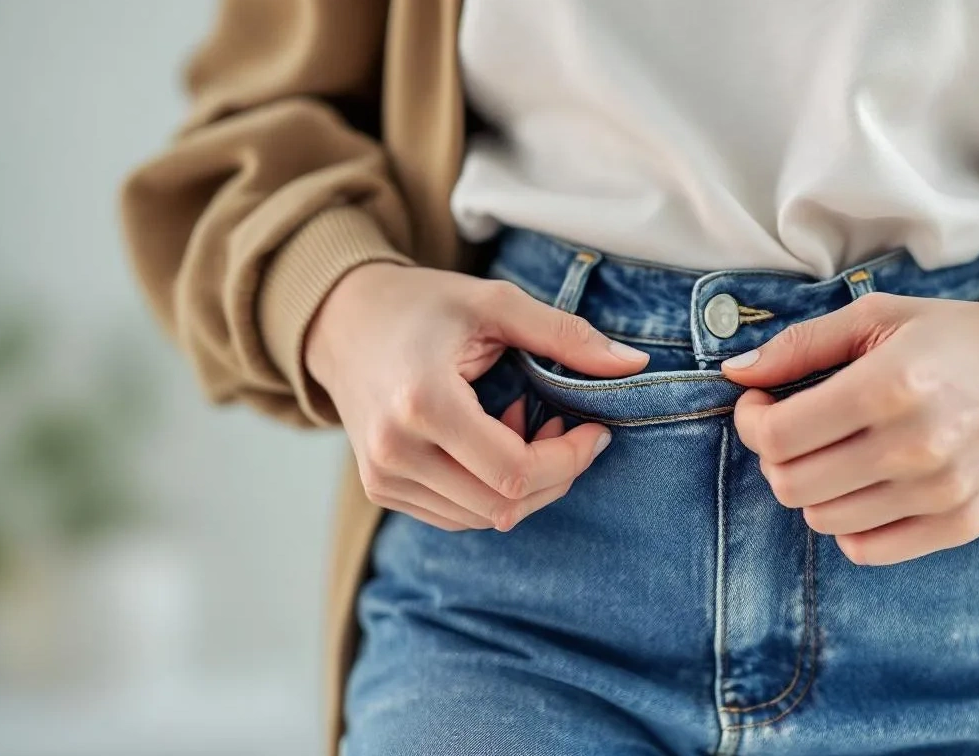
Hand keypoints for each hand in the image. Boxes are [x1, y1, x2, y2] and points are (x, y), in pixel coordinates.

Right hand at [306, 263, 648, 531]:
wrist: (343, 319)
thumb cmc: (422, 305)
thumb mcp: (496, 303)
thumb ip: (567, 335)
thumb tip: (636, 366)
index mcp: (423, 403)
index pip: (516, 471)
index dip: (570, 460)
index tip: (596, 429)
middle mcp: (395, 451)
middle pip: (504, 505)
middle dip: (556, 475)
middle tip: (567, 426)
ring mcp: (383, 477)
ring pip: (484, 518)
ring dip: (525, 485)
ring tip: (525, 426)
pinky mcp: (381, 489)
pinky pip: (457, 516)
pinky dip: (492, 492)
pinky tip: (496, 442)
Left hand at [723, 293, 978, 564]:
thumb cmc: (954, 341)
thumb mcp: (879, 319)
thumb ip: (800, 345)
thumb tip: (735, 372)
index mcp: (890, 384)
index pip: (779, 435)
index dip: (753, 422)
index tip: (761, 404)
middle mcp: (915, 445)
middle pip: (792, 484)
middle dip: (776, 457)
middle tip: (793, 431)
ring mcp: (939, 492)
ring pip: (823, 520)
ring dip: (813, 488)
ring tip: (836, 453)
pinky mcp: (959, 524)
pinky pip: (867, 550)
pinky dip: (850, 524)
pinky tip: (863, 485)